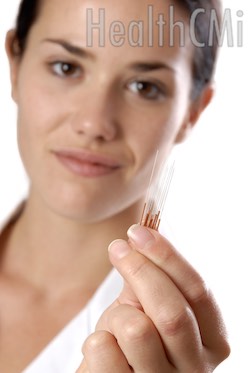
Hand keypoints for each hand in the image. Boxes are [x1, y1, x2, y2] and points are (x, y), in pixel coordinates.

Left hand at [76, 224, 229, 371]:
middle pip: (172, 311)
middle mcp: (195, 369)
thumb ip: (150, 277)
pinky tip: (105, 346)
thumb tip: (141, 237)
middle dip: (140, 270)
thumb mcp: (146, 306)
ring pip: (137, 330)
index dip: (167, 256)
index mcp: (211, 340)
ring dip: (117, 315)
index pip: (197, 291)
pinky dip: (97, 340)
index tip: (139, 232)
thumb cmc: (130, 339)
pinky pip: (104, 351)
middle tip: (118, 247)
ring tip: (116, 322)